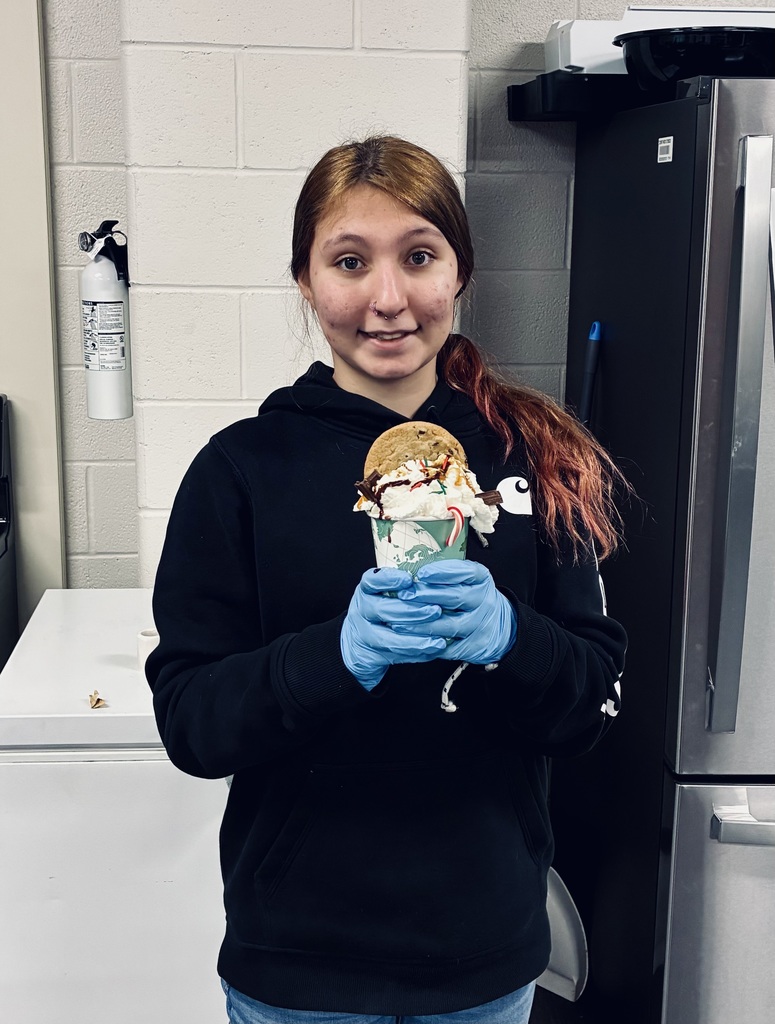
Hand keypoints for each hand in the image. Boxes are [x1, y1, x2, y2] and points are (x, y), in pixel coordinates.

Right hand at [341, 567, 447, 689]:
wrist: (359, 643)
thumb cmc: (381, 610)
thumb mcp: (386, 593)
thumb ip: (405, 587)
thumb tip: (436, 580)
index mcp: (366, 590)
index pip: (372, 581)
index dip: (389, 579)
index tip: (408, 579)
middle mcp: (361, 610)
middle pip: (383, 609)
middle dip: (412, 611)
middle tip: (436, 610)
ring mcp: (364, 634)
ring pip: (389, 638)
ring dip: (416, 639)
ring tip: (439, 639)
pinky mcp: (371, 655)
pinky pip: (395, 655)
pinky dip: (417, 653)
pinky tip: (433, 650)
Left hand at [396, 560, 516, 663]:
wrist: (499, 626)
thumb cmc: (473, 598)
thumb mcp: (468, 580)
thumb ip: (446, 575)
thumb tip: (411, 573)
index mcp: (481, 579)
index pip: (465, 572)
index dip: (442, 572)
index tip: (421, 573)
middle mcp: (484, 601)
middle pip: (455, 597)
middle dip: (426, 596)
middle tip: (404, 595)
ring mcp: (480, 625)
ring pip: (450, 625)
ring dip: (423, 624)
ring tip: (400, 622)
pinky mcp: (475, 646)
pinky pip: (449, 647)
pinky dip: (429, 645)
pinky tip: (412, 641)